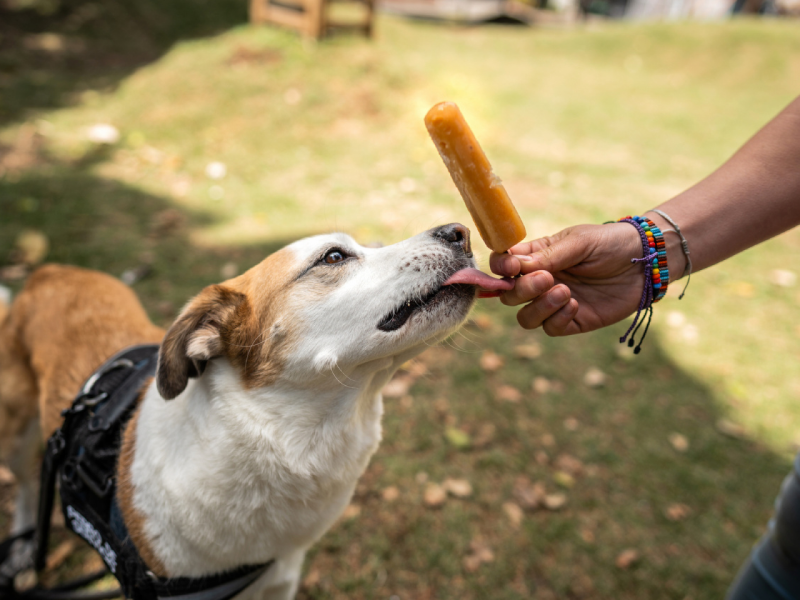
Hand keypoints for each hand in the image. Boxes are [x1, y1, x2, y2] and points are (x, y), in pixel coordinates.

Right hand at [489, 223, 647, 335]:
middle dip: (522, 290)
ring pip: (525, 318)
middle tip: (548, 278)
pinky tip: (575, 304)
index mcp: (536, 257)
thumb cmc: (610, 243)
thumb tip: (516, 268)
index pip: (503, 265)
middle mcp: (541, 281)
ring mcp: (555, 303)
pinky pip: (550, 328)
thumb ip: (548, 256)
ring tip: (564, 292)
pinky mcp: (573, 321)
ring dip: (538, 307)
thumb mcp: (579, 242)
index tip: (513, 267)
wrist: (646, 261)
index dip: (500, 269)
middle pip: (509, 296)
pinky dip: (558, 318)